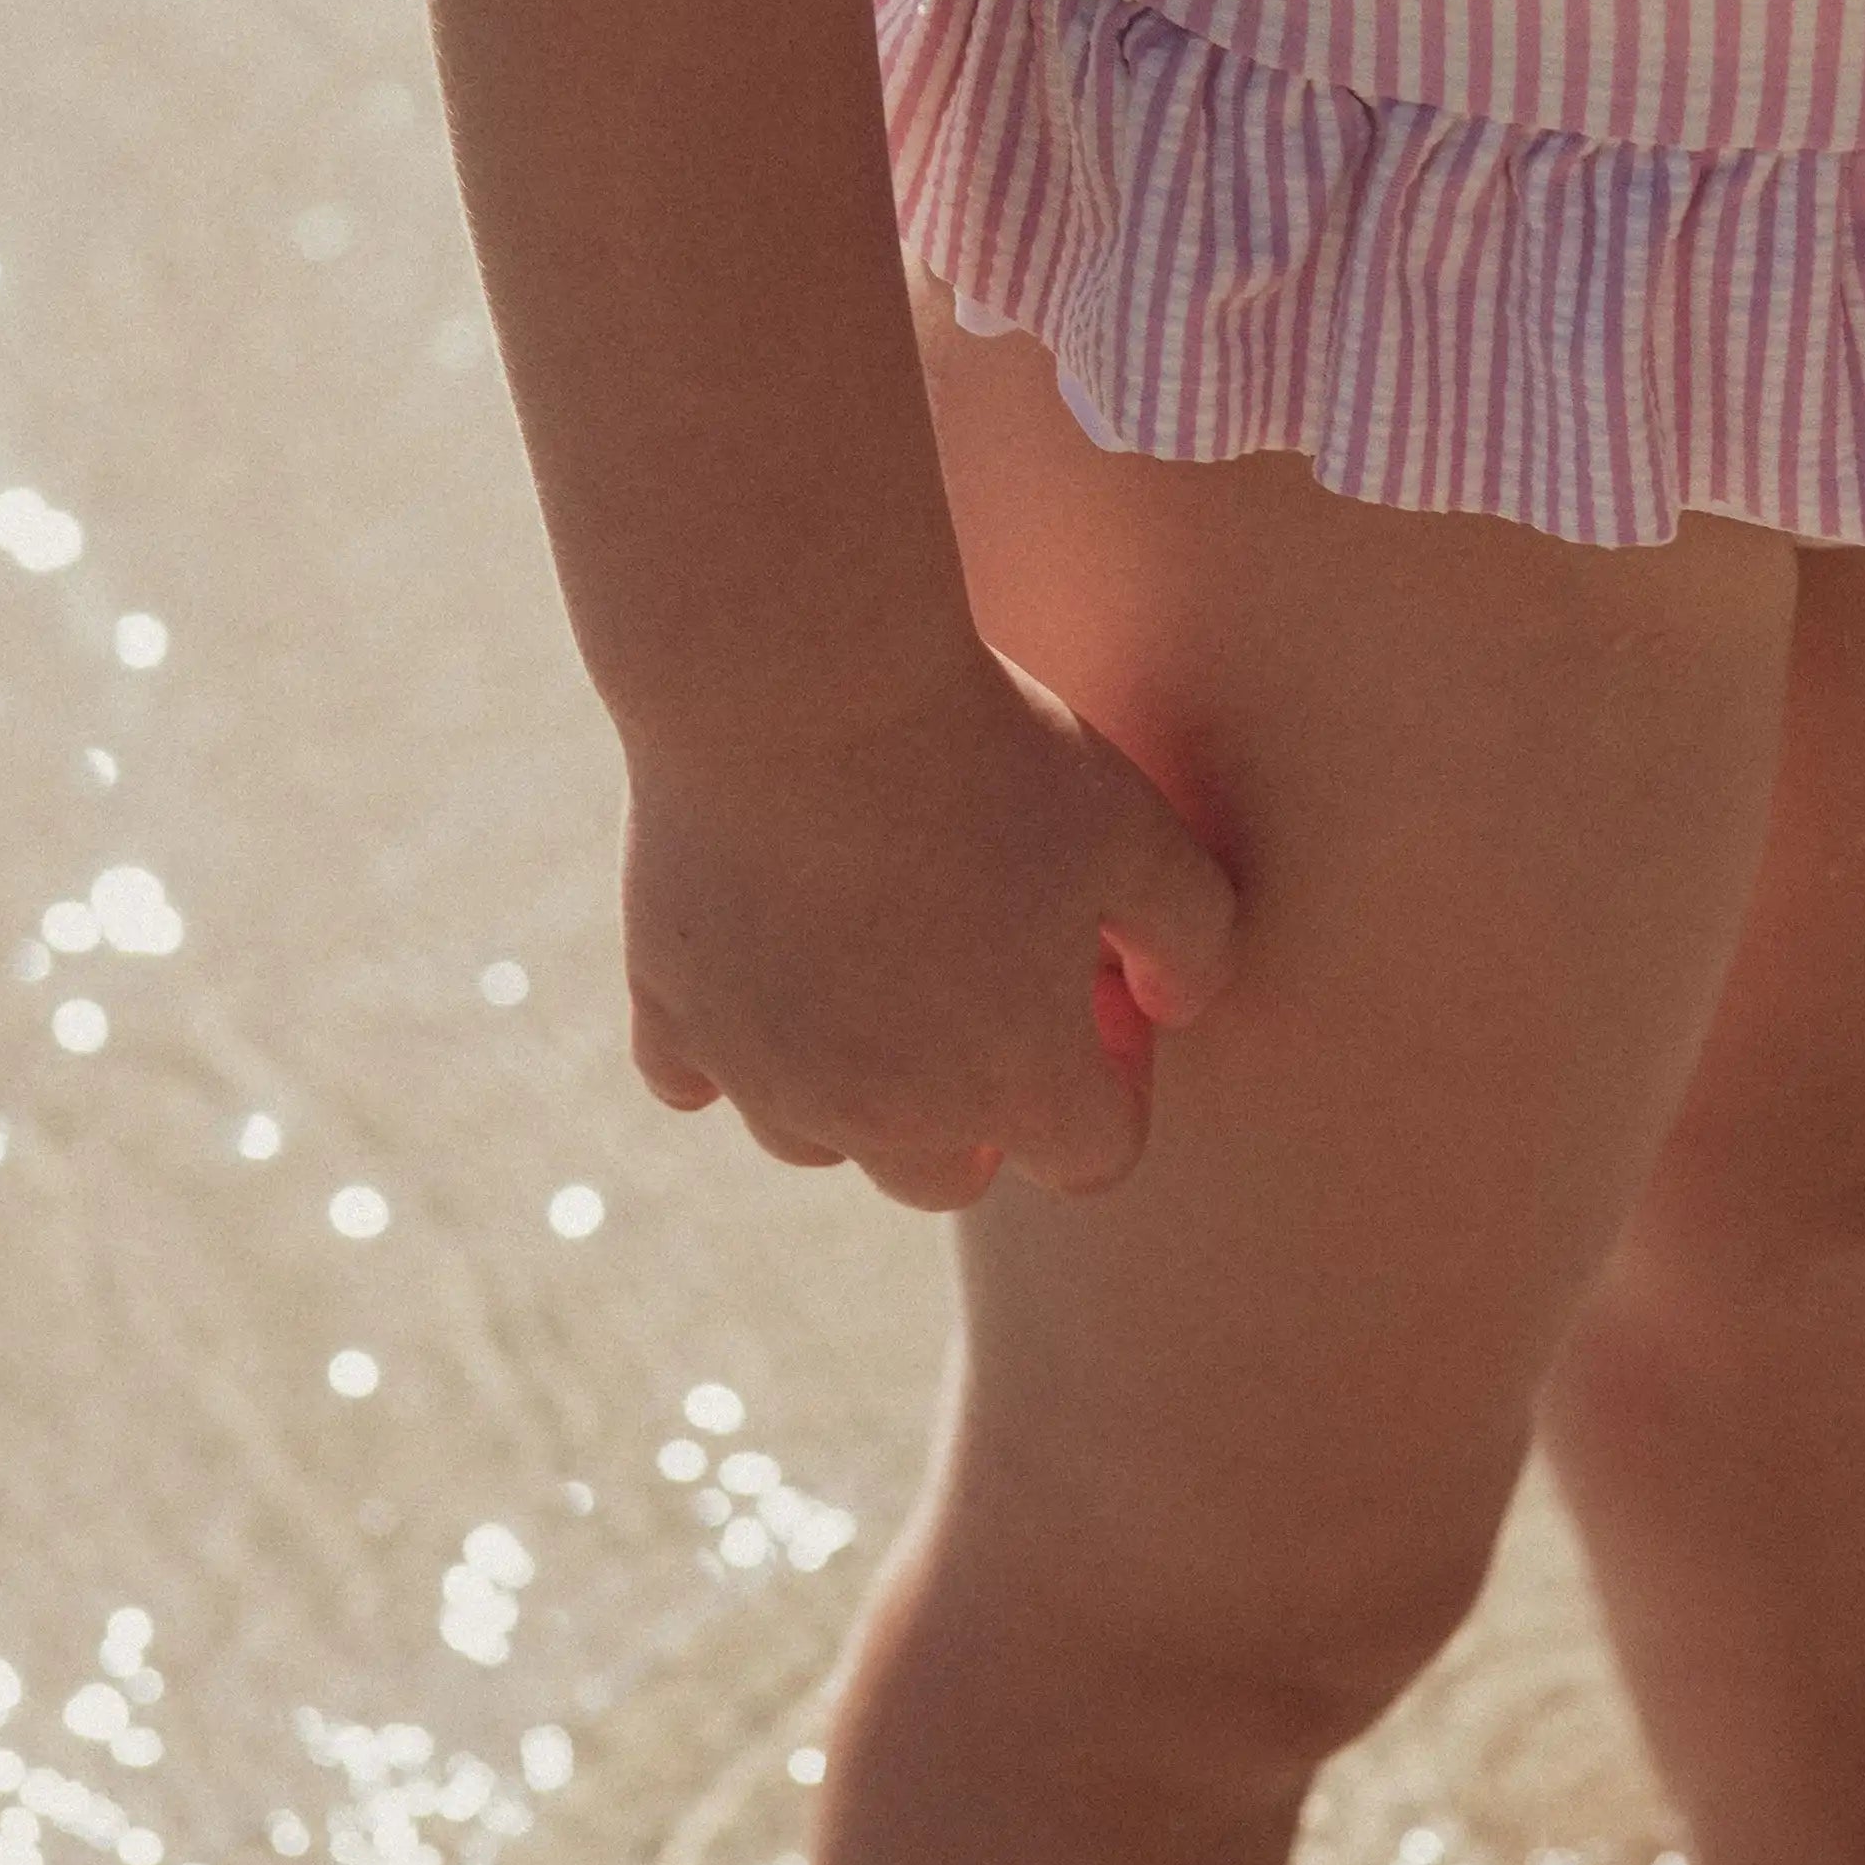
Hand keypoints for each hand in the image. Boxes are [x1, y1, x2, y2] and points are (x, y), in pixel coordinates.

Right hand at [620, 645, 1239, 1209]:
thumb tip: (1170, 1006)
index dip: (1115, 1073)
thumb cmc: (986, 757)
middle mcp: (884, 1116)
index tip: (1096, 977)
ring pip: (814, 1142)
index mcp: (1016, 1088)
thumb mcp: (1144, 834)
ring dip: (856, 1087)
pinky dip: (728, 1047)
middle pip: (944, 1177)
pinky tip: (758, 967)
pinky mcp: (669, 1013)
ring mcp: (763, 1074)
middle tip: (986, 980)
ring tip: (876, 966)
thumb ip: (1195, 942)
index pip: (1093, 1157)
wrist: (800, 687)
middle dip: (983, 1109)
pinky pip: (692, 1078)